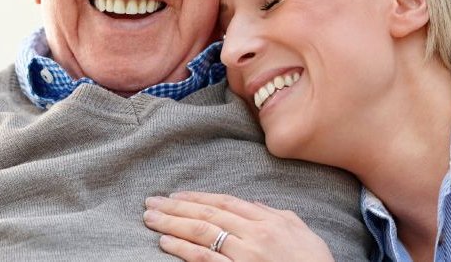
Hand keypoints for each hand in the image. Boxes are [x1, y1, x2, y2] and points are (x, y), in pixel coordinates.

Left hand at [143, 191, 334, 260]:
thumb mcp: (301, 230)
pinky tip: (165, 242)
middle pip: (207, 213)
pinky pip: (206, 260)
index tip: (176, 195)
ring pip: (202, 232)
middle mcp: (253, 232)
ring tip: (150, 218)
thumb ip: (276, 214)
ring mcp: (245, 254)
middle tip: (151, 202)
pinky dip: (183, 249)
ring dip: (172, 223)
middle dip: (176, 206)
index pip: (224, 202)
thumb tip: (254, 204)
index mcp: (267, 219)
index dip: (197, 197)